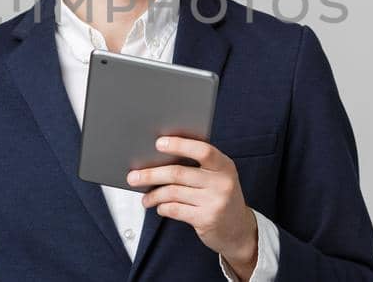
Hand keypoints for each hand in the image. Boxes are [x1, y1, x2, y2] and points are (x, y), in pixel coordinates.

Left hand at [128, 136, 258, 277]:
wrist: (238, 230)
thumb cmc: (220, 197)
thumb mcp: (218, 178)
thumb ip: (198, 167)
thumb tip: (158, 158)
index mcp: (225, 166)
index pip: (202, 150)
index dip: (179, 145)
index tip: (158, 143)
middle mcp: (222, 182)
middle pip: (179, 173)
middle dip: (151, 174)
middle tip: (133, 176)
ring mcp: (215, 202)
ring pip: (173, 192)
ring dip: (154, 195)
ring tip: (145, 198)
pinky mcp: (206, 219)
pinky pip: (175, 209)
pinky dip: (163, 208)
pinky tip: (160, 207)